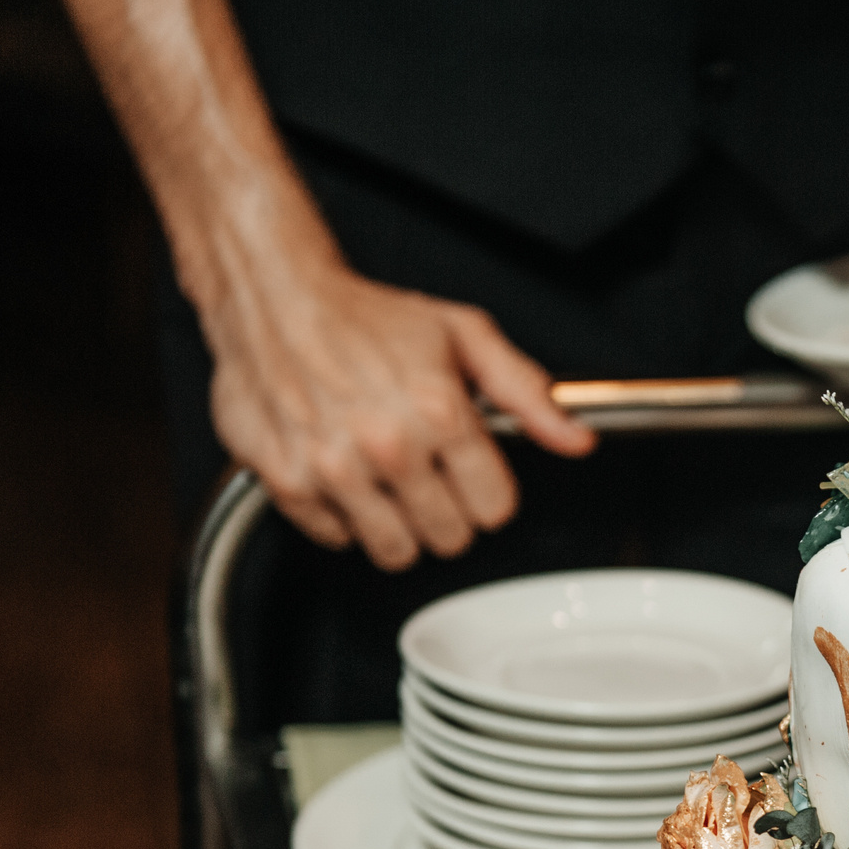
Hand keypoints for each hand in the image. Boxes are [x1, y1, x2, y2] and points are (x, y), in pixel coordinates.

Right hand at [202, 258, 595, 569]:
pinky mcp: (289, 482)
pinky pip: (337, 539)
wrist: (275, 296)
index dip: (489, 492)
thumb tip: (573, 437)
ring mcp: (335, 468)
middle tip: (429, 475)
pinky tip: (345, 476)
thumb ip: (525, 392)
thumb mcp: (464, 335)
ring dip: (400, 526)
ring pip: (396, 552)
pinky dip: (343, 518)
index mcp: (439, 411)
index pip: (495, 508)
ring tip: (390, 482)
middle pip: (450, 538)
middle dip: (448, 512)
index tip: (472, 475)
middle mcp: (387, 445)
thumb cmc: (367, 315)